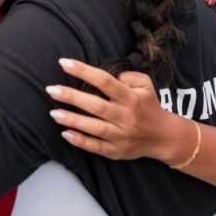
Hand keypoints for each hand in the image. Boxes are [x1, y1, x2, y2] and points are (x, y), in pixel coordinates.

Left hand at [46, 58, 173, 161]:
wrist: (164, 136)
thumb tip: (104, 76)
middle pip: (97, 105)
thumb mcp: (146, 85)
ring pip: (94, 127)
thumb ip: (127, 76)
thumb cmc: (148, 105)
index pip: (105, 81)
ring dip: (72, 120)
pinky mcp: (116, 151)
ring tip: (53, 112)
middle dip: (72, 97)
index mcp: (132, 98)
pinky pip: (96, 147)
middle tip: (51, 89)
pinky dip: (80, 141)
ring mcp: (121, 136)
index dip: (84, 71)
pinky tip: (65, 133)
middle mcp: (126, 116)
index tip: (64, 63)